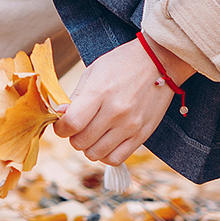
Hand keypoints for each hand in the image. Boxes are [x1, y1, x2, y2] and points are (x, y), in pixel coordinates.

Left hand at [54, 36, 193, 165]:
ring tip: (93, 133)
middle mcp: (116, 111)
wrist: (159, 61)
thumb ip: (76, 96)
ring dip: (88, 146)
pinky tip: (105, 142)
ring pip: (96, 154)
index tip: (62, 124)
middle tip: (79, 126)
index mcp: (100, 92)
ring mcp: (130, 125)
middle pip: (81, 142)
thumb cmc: (123, 63)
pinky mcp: (142, 134)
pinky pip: (116, 159)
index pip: (72, 124)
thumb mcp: (94, 71)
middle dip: (74, 136)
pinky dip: (105, 155)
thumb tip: (60, 115)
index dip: (60, 128)